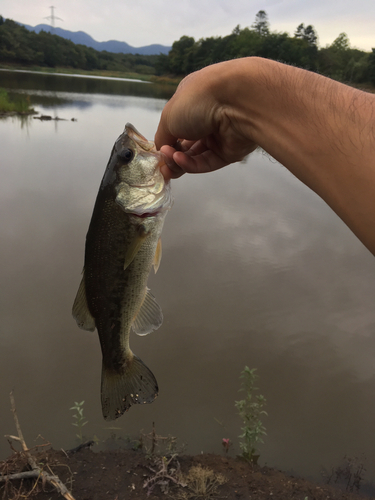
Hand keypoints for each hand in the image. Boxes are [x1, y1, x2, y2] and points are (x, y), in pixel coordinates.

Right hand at [154, 63, 256, 180]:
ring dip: (179, 161)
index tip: (157, 152)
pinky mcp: (230, 151)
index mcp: (192, 99)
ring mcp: (220, 134)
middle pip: (185, 143)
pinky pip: (208, 162)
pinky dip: (192, 164)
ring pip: (196, 155)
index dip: (166, 140)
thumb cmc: (199, 99)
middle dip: (171, 156)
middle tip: (162, 166)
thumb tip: (161, 152)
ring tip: (168, 167)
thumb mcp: (169, 116)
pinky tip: (180, 161)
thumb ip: (162, 137)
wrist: (238, 101)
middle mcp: (207, 115)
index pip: (176, 124)